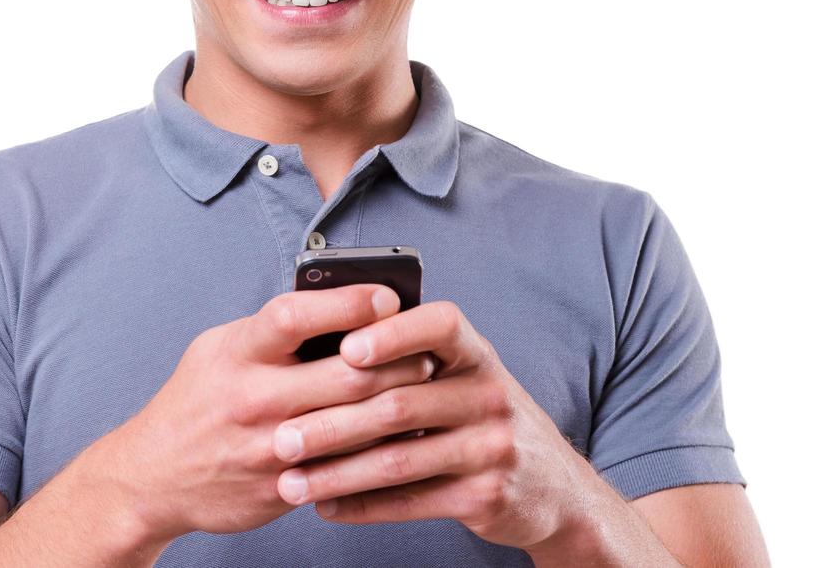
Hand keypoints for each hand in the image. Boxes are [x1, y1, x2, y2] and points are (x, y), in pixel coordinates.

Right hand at [96, 285, 438, 540]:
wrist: (154, 475)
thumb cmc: (195, 400)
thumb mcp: (218, 350)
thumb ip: (270, 332)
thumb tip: (340, 305)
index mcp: (236, 354)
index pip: (293, 316)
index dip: (345, 302)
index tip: (386, 295)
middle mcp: (252, 399)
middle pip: (344, 373)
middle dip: (396, 359)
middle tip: (426, 349)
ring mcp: (269, 448)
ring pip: (356, 426)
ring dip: (399, 407)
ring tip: (425, 390)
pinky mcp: (283, 488)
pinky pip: (347, 469)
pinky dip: (381, 451)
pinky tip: (403, 438)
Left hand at [270, 300, 592, 550]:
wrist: (551, 486)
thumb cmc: (473, 413)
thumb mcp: (458, 374)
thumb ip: (404, 356)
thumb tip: (314, 341)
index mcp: (473, 352)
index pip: (439, 324)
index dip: (393, 333)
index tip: (343, 348)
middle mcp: (489, 393)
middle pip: (399, 404)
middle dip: (331, 422)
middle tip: (280, 436)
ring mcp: (492, 447)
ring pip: (398, 460)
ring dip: (336, 474)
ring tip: (289, 482)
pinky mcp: (486, 495)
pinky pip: (412, 500)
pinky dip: (363, 505)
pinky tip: (326, 506)